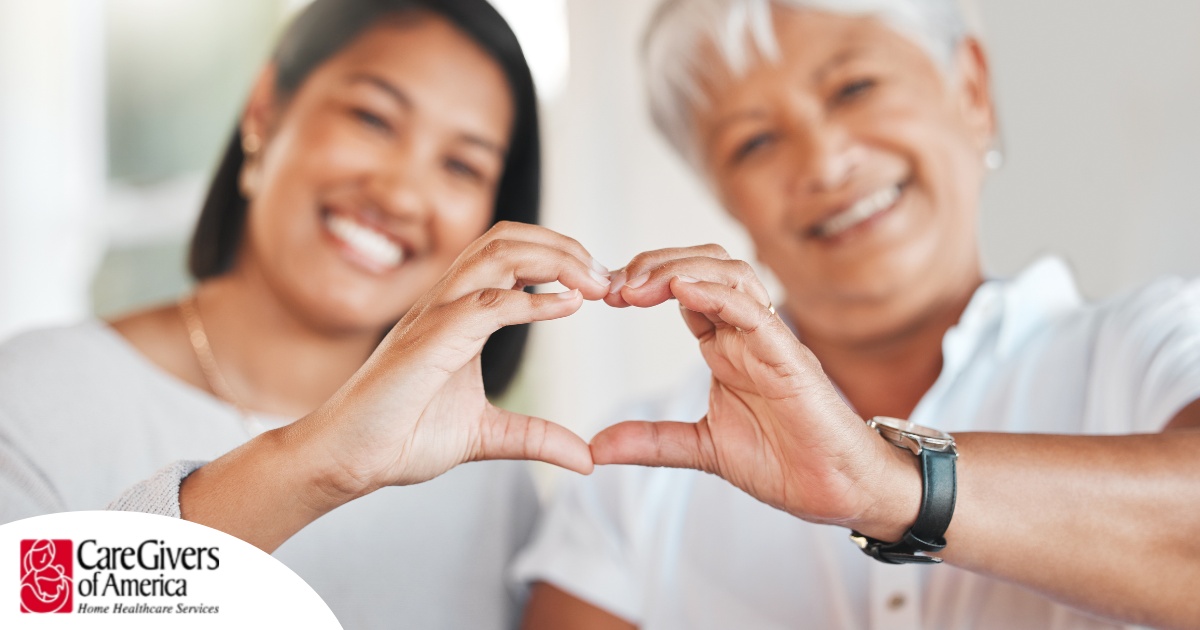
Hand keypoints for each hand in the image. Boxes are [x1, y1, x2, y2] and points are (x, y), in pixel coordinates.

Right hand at [302, 221, 611, 498]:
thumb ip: (535, 437)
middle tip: (606, 276)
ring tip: (593, 283)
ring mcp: (435, 316)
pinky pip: (486, 304)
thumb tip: (586, 457)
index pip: (511, 256)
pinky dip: (532, 300)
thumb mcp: (487, 436)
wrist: (348, 459)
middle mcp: (446, 303)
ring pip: (496, 255)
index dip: (559, 259)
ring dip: (554, 260)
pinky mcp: (429, 341)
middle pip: (508, 239)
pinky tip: (567, 305)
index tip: (601, 285)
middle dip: (563, 247)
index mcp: (458, 314)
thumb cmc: (401, 436)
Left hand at [593, 245, 919, 537]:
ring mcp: (768, 340)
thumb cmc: (783, 461)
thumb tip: (597, 447)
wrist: (835, 491)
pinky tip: (682, 289)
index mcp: (725, 346)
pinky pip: (754, 311)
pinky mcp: (789, 357)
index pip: (682, 289)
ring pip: (729, 274)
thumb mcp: (699, 448)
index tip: (604, 295)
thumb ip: (651, 441)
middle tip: (614, 285)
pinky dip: (718, 294)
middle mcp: (746, 333)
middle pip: (703, 266)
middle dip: (656, 264)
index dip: (643, 283)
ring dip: (680, 270)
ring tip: (638, 285)